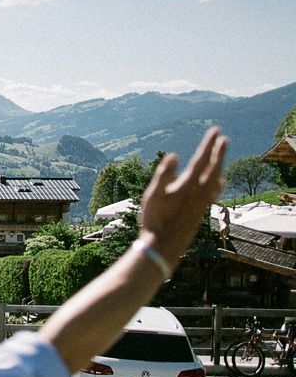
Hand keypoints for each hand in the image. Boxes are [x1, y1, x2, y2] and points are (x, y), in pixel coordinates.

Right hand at [138, 126, 227, 265]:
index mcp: (187, 185)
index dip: (209, 144)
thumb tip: (173, 155)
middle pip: (213, 168)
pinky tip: (220, 184)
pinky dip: (218, 184)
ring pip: (216, 179)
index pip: (201, 159)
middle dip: (219, 152)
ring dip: (220, 166)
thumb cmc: (155, 220)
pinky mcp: (201, 211)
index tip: (216, 131)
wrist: (164, 246)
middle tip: (224, 139)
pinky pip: (214, 193)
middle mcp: (199, 192)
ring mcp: (202, 202)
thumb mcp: (153, 196)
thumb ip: (163, 174)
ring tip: (222, 157)